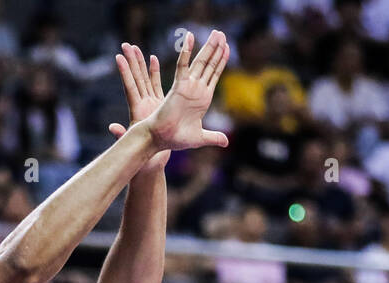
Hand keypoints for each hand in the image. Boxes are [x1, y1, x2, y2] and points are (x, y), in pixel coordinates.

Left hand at [108, 43, 169, 169]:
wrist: (153, 161)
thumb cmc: (144, 155)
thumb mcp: (134, 144)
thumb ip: (122, 135)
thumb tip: (112, 128)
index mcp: (136, 110)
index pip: (129, 87)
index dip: (125, 72)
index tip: (118, 57)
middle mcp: (141, 104)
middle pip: (135, 78)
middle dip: (131, 62)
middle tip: (126, 45)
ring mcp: (150, 103)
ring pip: (144, 79)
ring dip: (140, 63)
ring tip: (135, 47)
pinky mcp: (159, 105)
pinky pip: (156, 84)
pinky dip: (154, 72)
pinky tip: (153, 59)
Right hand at [141, 30, 229, 153]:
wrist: (162, 140)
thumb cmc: (176, 139)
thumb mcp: (200, 137)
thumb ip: (213, 137)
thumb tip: (226, 142)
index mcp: (203, 98)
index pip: (214, 74)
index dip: (221, 61)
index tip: (227, 47)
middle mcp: (196, 89)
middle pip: (208, 64)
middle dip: (216, 49)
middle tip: (221, 33)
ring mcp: (188, 86)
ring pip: (200, 62)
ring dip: (209, 47)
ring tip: (216, 33)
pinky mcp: (178, 87)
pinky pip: (182, 66)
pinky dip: (185, 52)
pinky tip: (189, 38)